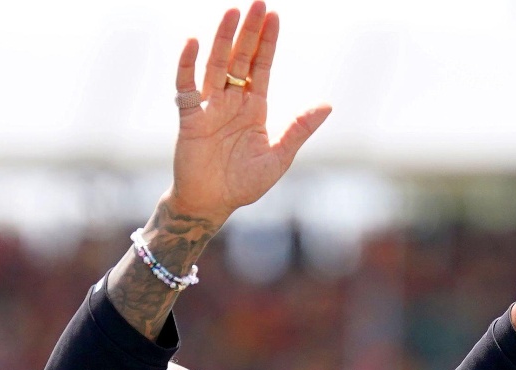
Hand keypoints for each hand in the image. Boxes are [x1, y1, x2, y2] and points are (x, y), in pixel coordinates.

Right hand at [167, 2, 332, 220]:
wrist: (213, 204)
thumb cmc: (244, 183)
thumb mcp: (279, 156)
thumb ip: (299, 129)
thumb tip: (327, 105)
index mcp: (254, 108)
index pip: (261, 66)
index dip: (267, 42)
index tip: (273, 16)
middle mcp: (231, 101)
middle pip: (240, 59)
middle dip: (249, 32)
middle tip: (256, 3)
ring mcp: (210, 107)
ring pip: (216, 65)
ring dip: (223, 39)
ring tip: (232, 12)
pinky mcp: (191, 119)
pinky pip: (187, 88)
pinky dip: (187, 65)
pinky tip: (192, 43)